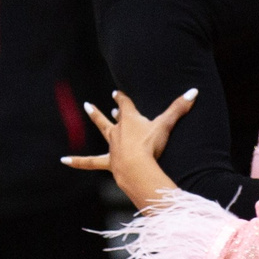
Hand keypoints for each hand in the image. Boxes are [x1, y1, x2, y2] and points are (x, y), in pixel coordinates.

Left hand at [63, 88, 196, 213]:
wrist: (137, 168)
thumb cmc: (150, 146)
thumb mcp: (166, 125)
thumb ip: (179, 108)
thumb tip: (195, 91)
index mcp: (130, 120)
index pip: (125, 104)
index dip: (121, 98)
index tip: (116, 93)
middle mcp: (118, 131)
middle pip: (110, 118)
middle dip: (104, 111)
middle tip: (92, 103)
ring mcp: (113, 147)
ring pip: (102, 133)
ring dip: (96, 120)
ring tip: (86, 109)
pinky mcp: (109, 163)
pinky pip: (90, 162)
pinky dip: (77, 162)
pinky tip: (63, 160)